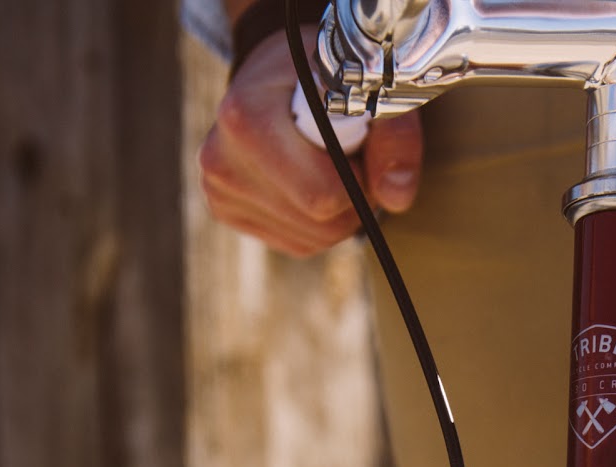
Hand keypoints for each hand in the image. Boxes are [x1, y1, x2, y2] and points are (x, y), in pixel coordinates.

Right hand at [198, 30, 422, 257]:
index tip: (358, 141)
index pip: (321, 194)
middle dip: (353, 197)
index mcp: (245, 116)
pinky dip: (320, 220)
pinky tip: (310, 180)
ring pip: (313, 238)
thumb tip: (396, 198)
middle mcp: (220, 158)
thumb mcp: (371, 86)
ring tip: (329, 162)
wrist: (278, 75)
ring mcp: (219, 191)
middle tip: (350, 154)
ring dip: (340, 210)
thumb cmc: (327, 75)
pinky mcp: (226, 212)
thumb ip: (395, 134)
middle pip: (320, 222)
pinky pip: (299, 242)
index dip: (358, 175)